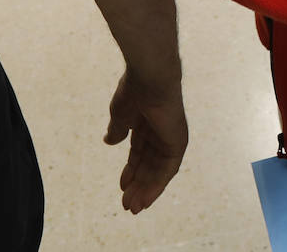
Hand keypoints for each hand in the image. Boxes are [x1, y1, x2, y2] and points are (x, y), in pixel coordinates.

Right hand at [105, 70, 187, 212]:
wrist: (149, 79)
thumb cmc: (133, 91)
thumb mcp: (120, 114)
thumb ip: (117, 129)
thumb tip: (109, 141)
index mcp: (146, 123)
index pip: (139, 152)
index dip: (130, 169)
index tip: (121, 185)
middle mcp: (160, 133)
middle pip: (148, 165)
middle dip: (137, 184)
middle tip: (126, 204)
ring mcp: (170, 139)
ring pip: (157, 172)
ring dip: (145, 190)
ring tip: (132, 207)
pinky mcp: (177, 144)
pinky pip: (167, 171)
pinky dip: (156, 186)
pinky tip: (145, 199)